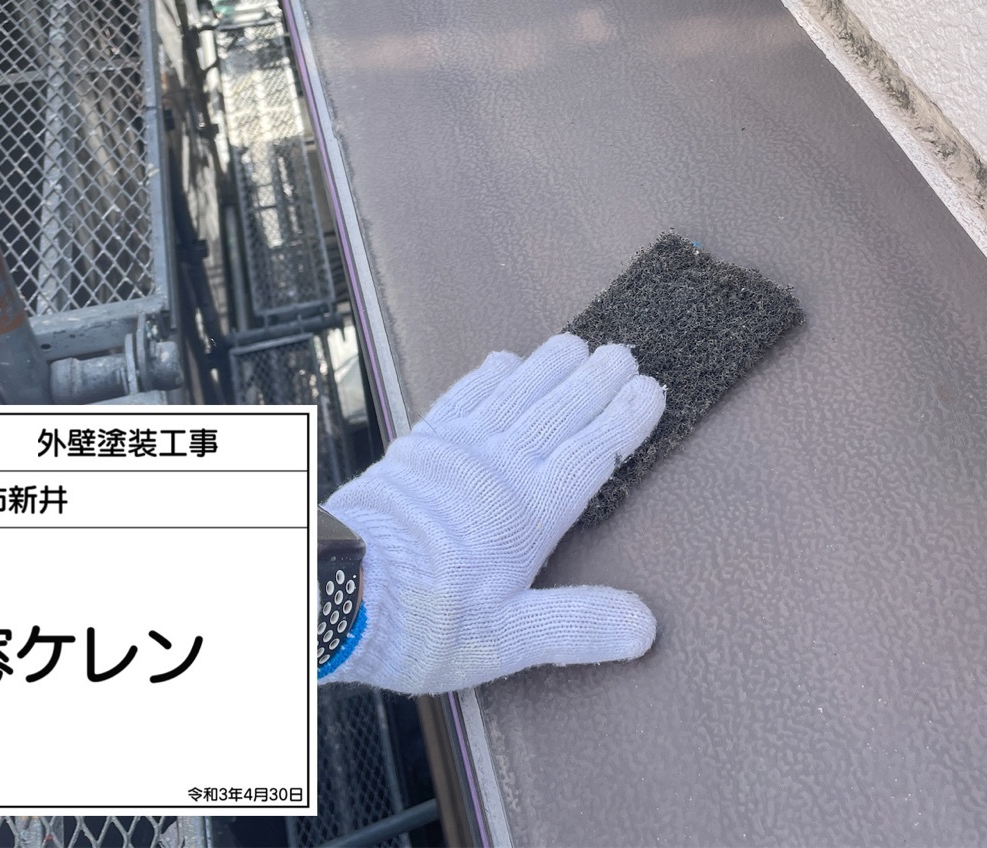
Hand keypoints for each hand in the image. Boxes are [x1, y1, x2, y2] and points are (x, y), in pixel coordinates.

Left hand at [321, 333, 666, 693]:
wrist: (333, 589)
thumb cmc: (420, 622)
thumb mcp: (504, 641)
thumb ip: (575, 625)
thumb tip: (645, 627)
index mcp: (529, 514)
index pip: (591, 454)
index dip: (625, 421)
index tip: (653, 390)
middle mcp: (499, 469)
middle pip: (559, 412)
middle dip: (596, 381)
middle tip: (625, 354)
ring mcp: (455, 452)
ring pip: (515, 394)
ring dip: (549, 367)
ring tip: (578, 344)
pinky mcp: (418, 447)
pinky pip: (462, 396)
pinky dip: (489, 375)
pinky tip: (504, 361)